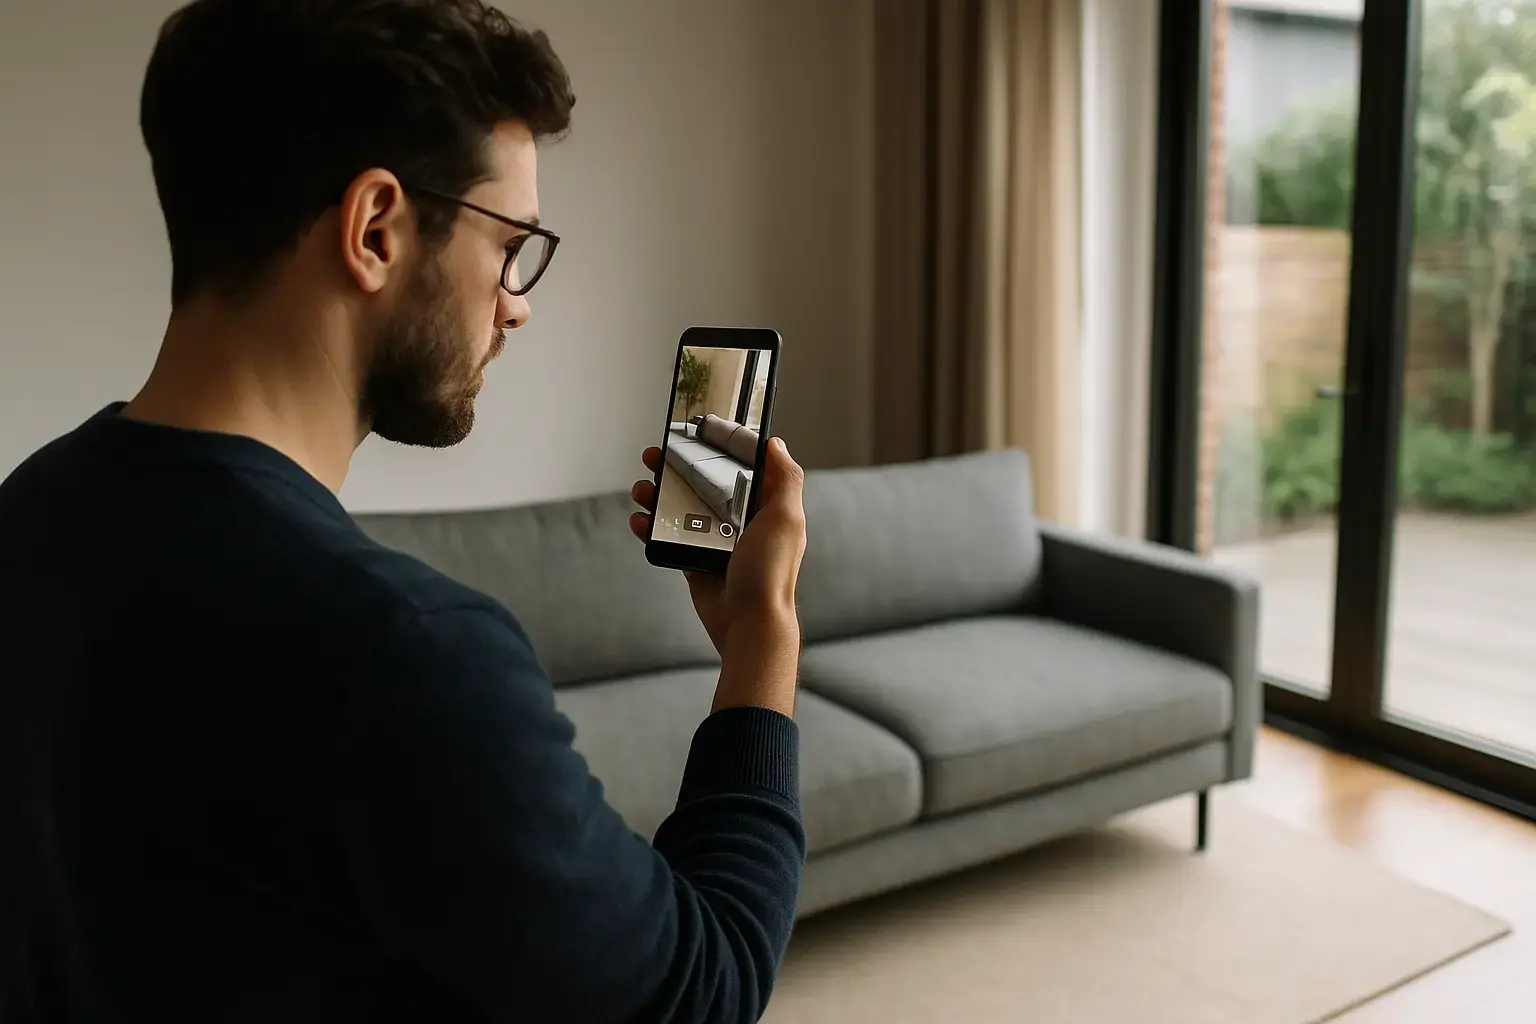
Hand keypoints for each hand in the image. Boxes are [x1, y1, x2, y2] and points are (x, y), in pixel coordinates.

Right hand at [629, 438, 806, 654]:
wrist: (748, 623)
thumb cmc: (770, 573)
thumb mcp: (785, 518)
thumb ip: (785, 479)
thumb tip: (776, 444)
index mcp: (765, 507)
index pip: (740, 467)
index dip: (718, 449)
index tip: (695, 434)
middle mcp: (741, 521)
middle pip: (703, 483)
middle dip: (677, 468)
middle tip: (654, 456)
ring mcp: (716, 541)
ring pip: (681, 508)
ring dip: (658, 495)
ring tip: (641, 489)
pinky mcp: (696, 561)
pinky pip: (669, 538)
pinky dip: (651, 528)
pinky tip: (639, 521)